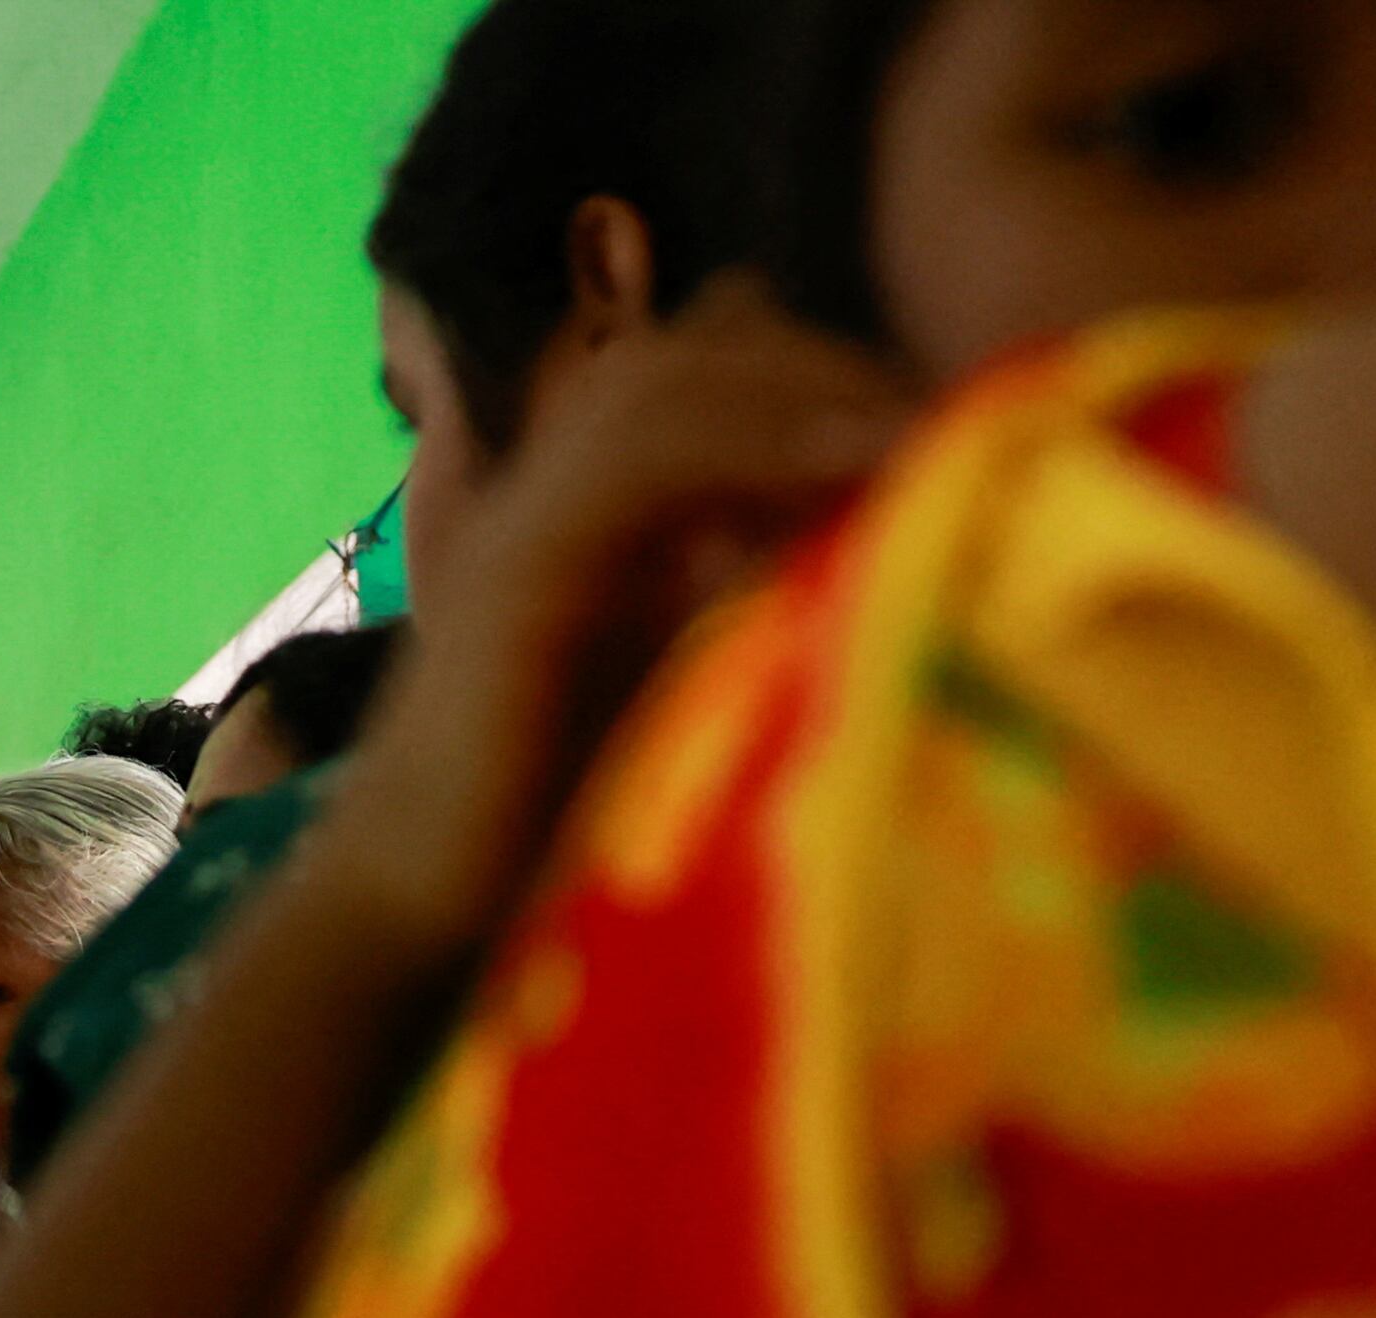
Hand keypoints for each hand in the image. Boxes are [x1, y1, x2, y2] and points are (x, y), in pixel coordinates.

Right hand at [320, 291, 914, 962]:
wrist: (408, 909)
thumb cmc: (556, 831)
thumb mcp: (690, 692)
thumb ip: (758, 616)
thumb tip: (908, 562)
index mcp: (595, 512)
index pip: (715, 372)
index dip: (835, 376)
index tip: (959, 422)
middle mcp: (553, 493)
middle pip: (699, 350)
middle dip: (835, 366)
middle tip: (966, 408)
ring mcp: (526, 525)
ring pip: (665, 383)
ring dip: (804, 388)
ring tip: (918, 421)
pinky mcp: (515, 577)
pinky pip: (634, 464)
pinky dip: (746, 444)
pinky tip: (847, 461)